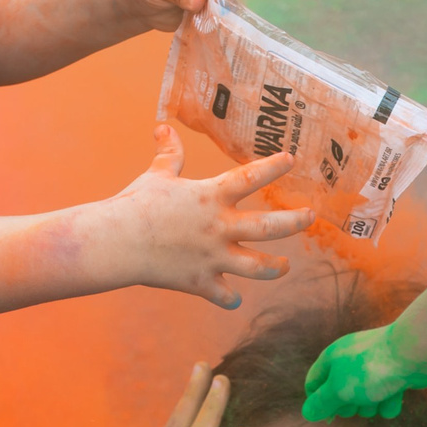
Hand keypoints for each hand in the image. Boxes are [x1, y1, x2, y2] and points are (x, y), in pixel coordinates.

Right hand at [100, 125, 308, 308]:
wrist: (116, 243)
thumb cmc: (135, 205)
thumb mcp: (157, 176)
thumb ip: (169, 154)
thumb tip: (164, 127)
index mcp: (211, 197)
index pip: (251, 177)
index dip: (274, 166)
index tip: (292, 159)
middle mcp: (220, 228)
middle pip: (270, 227)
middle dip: (295, 222)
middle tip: (310, 216)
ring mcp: (213, 258)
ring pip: (258, 268)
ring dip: (275, 268)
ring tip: (285, 266)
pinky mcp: (201, 283)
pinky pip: (225, 296)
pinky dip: (231, 299)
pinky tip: (234, 297)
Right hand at [300, 325, 426, 420]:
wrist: (415, 353)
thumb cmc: (371, 369)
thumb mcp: (339, 389)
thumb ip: (321, 403)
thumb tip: (307, 414)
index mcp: (332, 358)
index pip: (313, 383)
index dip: (318, 402)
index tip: (330, 418)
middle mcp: (350, 361)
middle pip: (340, 397)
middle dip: (350, 406)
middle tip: (358, 400)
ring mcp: (374, 369)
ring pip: (365, 401)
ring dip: (372, 405)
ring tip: (381, 394)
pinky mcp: (393, 377)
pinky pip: (386, 400)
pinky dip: (391, 401)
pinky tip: (398, 393)